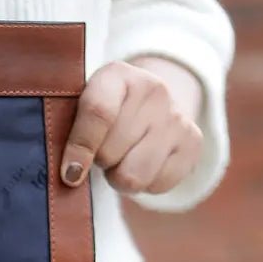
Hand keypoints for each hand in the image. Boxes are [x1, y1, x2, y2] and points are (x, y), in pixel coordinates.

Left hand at [60, 58, 202, 195]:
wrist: (152, 104)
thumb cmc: (104, 113)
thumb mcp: (81, 107)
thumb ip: (69, 130)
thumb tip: (71, 174)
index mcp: (118, 75)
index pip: (98, 113)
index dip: (80, 148)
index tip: (70, 173)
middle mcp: (154, 90)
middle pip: (111, 154)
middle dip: (101, 161)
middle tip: (105, 150)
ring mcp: (177, 117)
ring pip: (134, 177)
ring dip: (120, 177)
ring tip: (122, 159)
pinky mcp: (193, 143)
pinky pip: (158, 186)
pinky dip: (146, 184)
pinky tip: (144, 163)